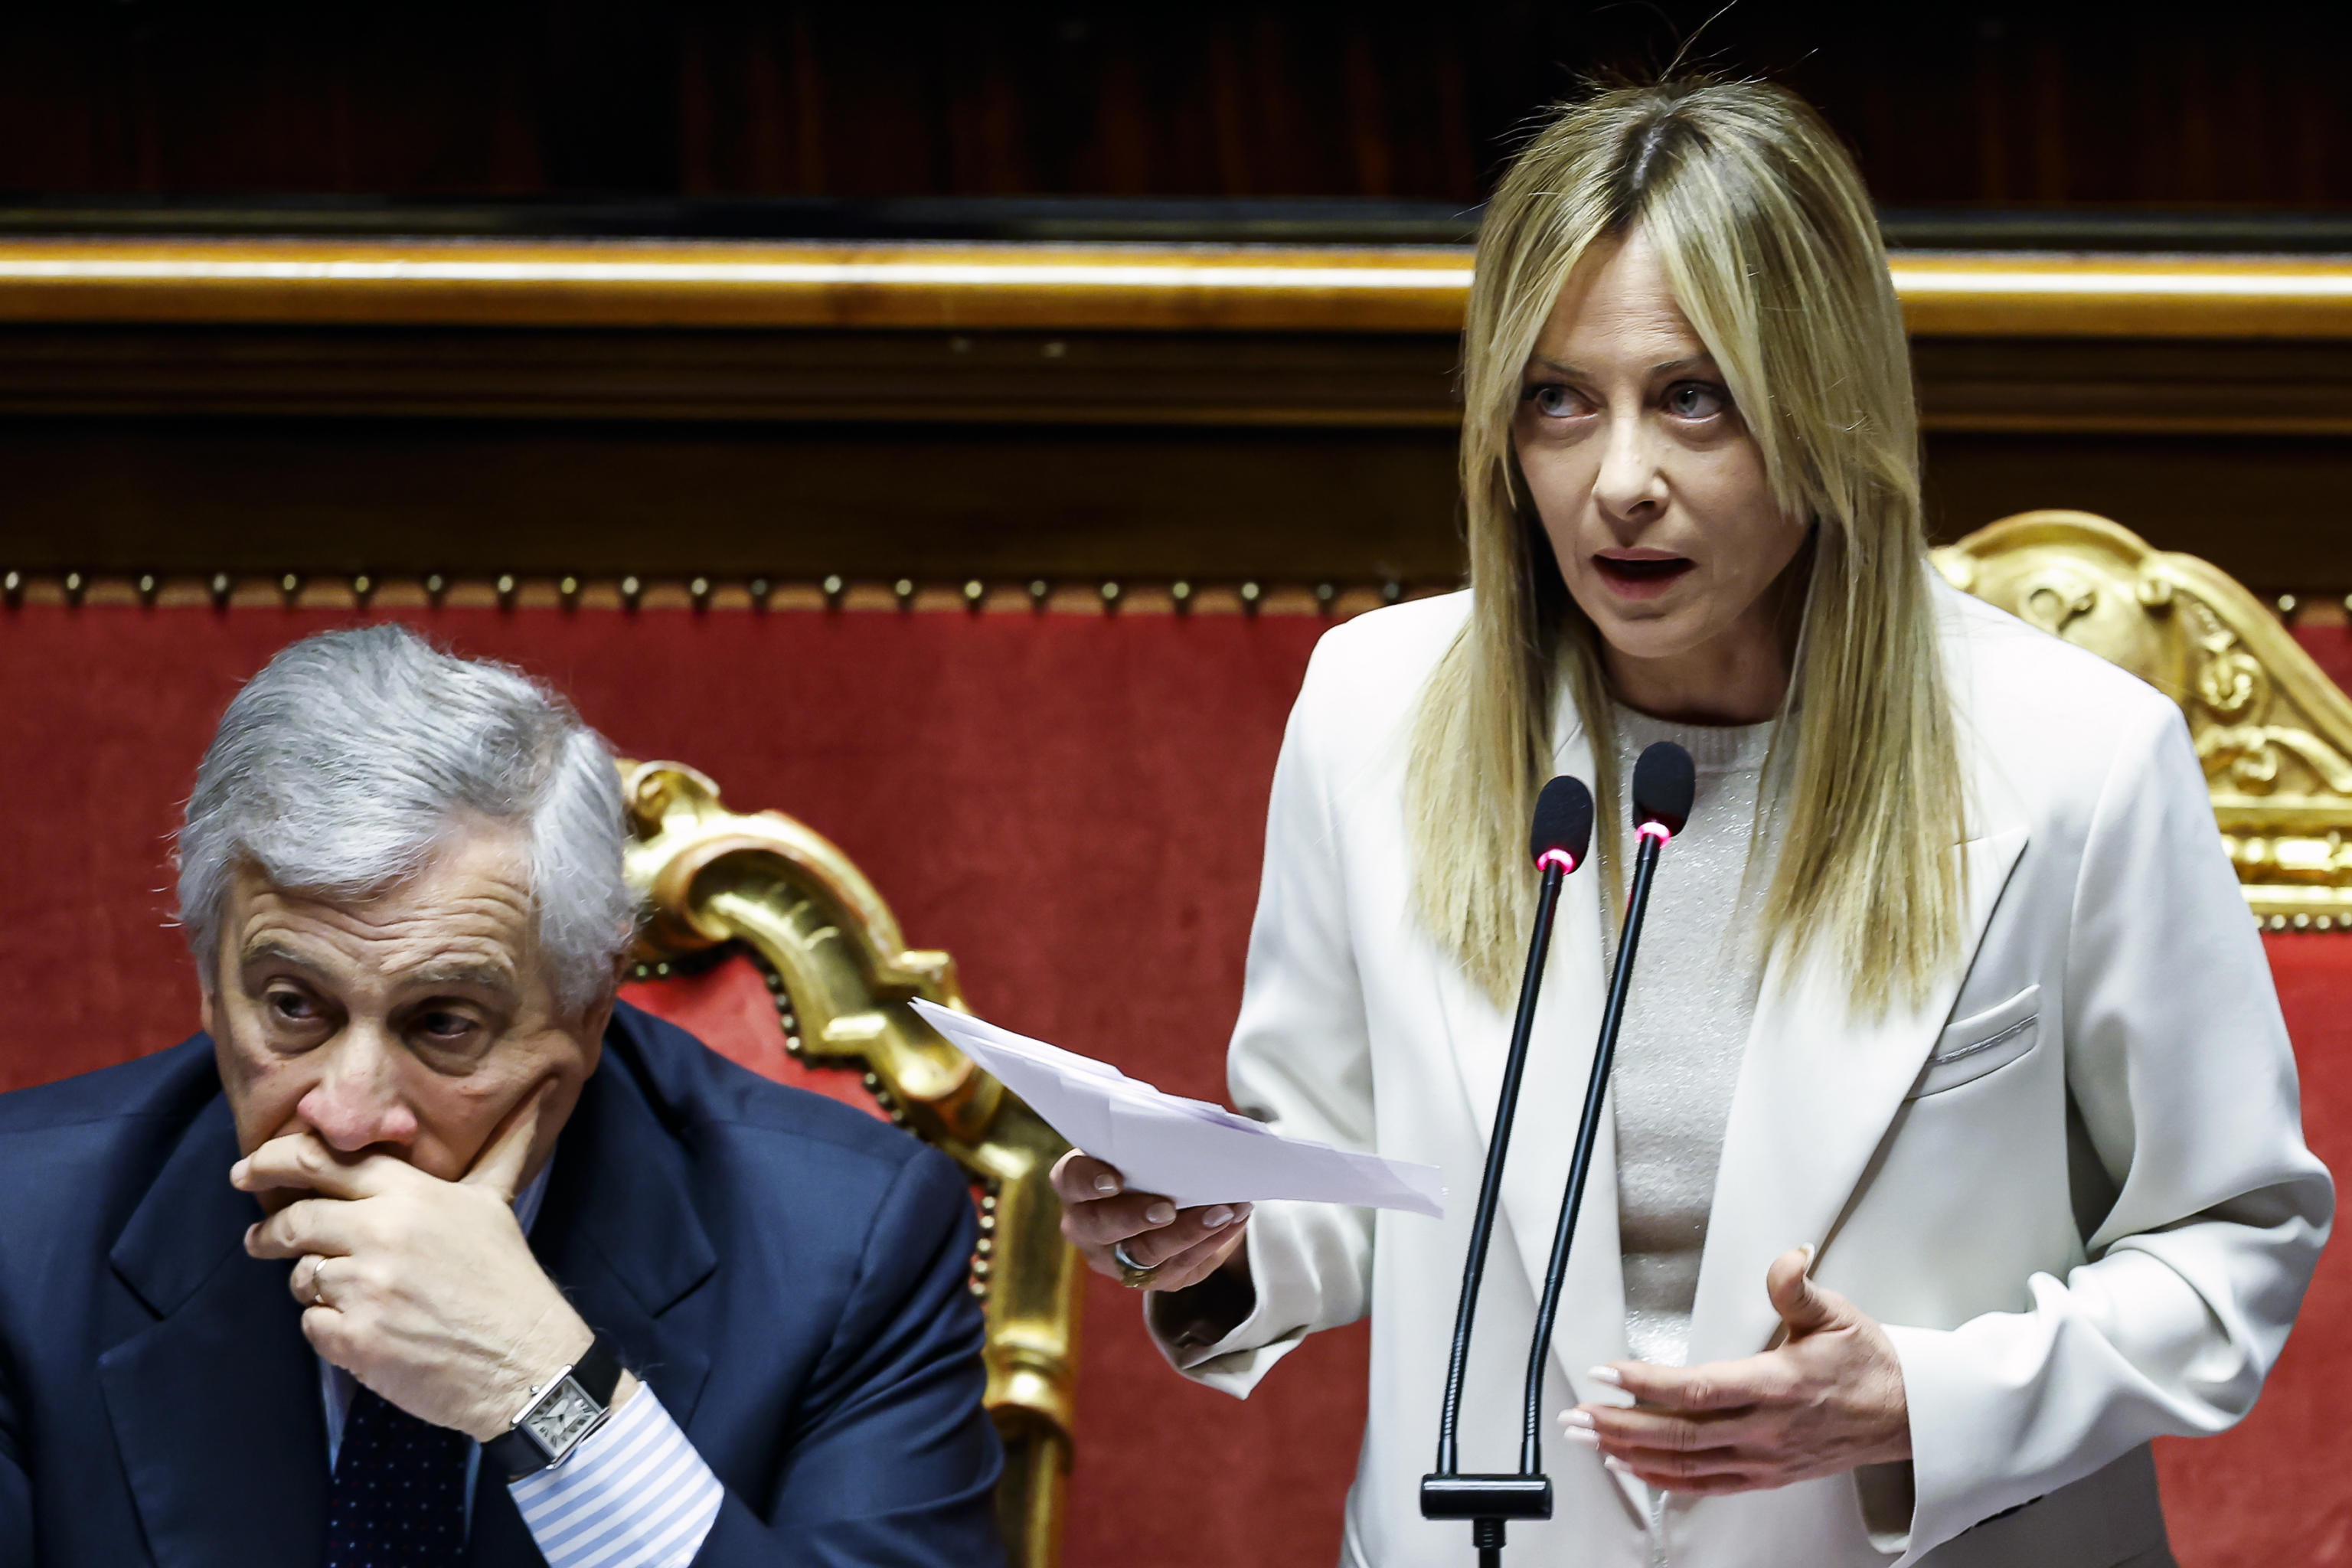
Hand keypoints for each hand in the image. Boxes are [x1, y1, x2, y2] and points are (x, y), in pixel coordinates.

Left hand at [237, 1084, 598, 1439]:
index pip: (322, 1161)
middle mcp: (382, 1233)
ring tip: (347, 1294)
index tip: (246, 1170)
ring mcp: (365, 1288)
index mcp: (411, 1195)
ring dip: (314, 1284)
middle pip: (296, 1220)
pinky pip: (312, 1325)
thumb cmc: (507, 1279)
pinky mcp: (355, 1339)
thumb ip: (500, 1150)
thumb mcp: (495, 1204)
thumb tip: (538, 1094)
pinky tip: (366, 1329)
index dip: (273, 1161)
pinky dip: (329, 1328)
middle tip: (259, 1239)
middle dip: (268, 1232)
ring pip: (302, 1276)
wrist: (525, 1361)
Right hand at [1049, 1150, 1250, 1293]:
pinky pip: (1177, 1269)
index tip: (1114, 1180)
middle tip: (1169, 1208)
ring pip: (1144, 1256)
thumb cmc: (1145, 1159)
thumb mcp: (1139, 1144)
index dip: (1089, 1181)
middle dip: (1138, 1218)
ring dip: (1188, 1233)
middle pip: (1103, 1227)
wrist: (1160, 1193)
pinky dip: (1210, 1244)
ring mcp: (1112, 1258)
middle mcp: (1084, 1226)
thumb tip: (1190, 1137)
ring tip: (1223, 1212)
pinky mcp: (1145, 1279)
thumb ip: (1150, 1140)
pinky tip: (1233, 1222)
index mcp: (1075, 1184)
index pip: (1072, 1179)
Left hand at [1560, 1247, 1909, 1494]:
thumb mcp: (1836, 1313)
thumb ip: (1798, 1286)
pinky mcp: (1766, 1476)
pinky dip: (1663, 1478)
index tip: (1606, 1372)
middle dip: (1619, 1426)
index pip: (1697, 1389)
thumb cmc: (1868, 1364)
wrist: (1907, 1414)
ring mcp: (1764, 1459)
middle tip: (1576, 1415)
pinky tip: (1633, 1467)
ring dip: (1630, 1453)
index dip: (1646, 1384)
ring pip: (1685, 1464)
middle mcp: (1766, 1429)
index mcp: (1777, 1386)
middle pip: (1678, 1434)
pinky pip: (1705, 1484)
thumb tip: (1787, 1256)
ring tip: (1590, 1439)